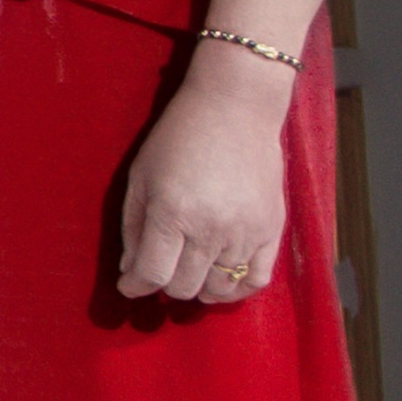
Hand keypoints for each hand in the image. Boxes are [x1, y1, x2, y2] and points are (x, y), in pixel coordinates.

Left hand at [113, 65, 289, 306]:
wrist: (235, 110)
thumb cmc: (178, 139)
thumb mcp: (140, 177)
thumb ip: (133, 228)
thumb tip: (130, 271)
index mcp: (172, 214)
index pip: (152, 273)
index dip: (135, 285)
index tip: (129, 285)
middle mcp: (210, 229)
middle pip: (184, 287)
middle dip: (164, 285)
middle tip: (159, 271)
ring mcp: (245, 232)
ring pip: (219, 289)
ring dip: (198, 289)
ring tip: (189, 275)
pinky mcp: (272, 230)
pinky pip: (258, 280)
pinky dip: (237, 290)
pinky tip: (221, 281)